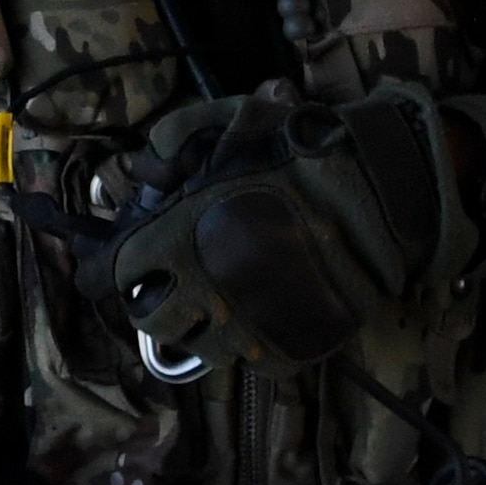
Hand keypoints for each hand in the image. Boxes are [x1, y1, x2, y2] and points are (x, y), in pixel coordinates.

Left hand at [104, 82, 473, 370]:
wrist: (379, 193)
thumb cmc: (302, 153)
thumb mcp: (232, 123)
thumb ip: (175, 141)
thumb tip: (141, 170)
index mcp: (181, 237)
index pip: (114, 274)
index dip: (105, 270)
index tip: (109, 268)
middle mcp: (207, 290)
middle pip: (150, 321)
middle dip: (149, 302)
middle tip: (163, 287)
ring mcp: (248, 325)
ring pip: (196, 349)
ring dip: (194, 327)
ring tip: (209, 302)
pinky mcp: (286, 346)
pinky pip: (246, 362)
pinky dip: (241, 344)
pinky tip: (250, 315)